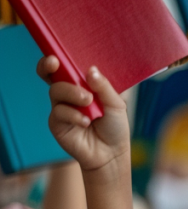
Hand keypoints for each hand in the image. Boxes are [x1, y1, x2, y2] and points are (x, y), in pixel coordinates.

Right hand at [41, 57, 128, 172]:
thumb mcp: (116, 104)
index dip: (56, 59)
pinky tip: (85, 121)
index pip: (65, 67)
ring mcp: (61, 107)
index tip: (55, 55)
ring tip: (88, 101)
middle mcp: (69, 94)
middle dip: (50, 67)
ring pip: (56, 91)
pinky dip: (73, 115)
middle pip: (52, 75)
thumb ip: (104, 87)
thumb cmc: (115, 126)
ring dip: (72, 93)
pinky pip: (59, 111)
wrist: (111, 153)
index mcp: (82, 85)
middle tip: (55, 64)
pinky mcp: (56, 122)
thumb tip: (90, 70)